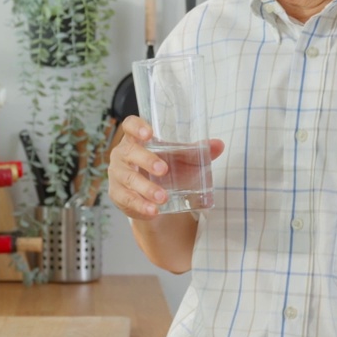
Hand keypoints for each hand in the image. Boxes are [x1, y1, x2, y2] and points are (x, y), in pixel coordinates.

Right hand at [107, 115, 224, 219]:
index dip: (137, 127)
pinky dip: (140, 206)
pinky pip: (127, 199)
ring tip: (162, 197)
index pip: (130, 125)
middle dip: (146, 161)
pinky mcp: (118, 194)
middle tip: (164, 170)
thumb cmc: (166, 168)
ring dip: (146, 188)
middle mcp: (123, 154)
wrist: (155, 196)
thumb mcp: (181, 159)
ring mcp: (118, 174)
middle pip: (129, 153)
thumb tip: (219, 145)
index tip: (149, 134)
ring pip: (128, 179)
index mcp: (136, 138)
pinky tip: (153, 210)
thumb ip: (198, 151)